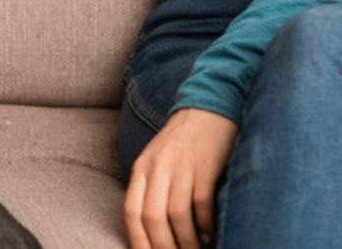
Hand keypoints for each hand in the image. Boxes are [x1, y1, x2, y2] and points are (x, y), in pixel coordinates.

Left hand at [125, 108, 236, 248]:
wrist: (209, 107)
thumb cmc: (182, 142)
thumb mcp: (156, 160)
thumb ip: (149, 188)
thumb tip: (150, 230)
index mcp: (142, 167)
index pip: (131, 211)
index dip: (137, 240)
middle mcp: (158, 167)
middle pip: (152, 217)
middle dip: (163, 246)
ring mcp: (182, 165)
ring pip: (177, 214)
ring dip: (187, 241)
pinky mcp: (206, 166)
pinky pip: (201, 203)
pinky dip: (205, 225)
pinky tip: (209, 235)